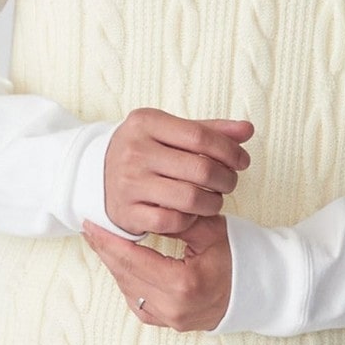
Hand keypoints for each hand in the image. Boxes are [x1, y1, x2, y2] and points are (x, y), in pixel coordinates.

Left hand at [82, 214, 231, 331]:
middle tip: (89, 228)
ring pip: (128, 290)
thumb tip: (144, 206)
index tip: (90, 223)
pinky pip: (139, 302)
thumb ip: (177, 219)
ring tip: (102, 242)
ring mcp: (172, 320)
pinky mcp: (172, 323)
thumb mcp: (211, 229)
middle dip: (105, 251)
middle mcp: (173, 308)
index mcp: (183, 285)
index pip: (132, 260)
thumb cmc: (240, 255)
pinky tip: (122, 263)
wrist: (262, 287)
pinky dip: (128, 281)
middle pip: (125, 275)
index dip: (108, 241)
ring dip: (114, 265)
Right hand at [103, 108, 253, 236]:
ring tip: (215, 200)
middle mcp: (134, 150)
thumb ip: (209, 130)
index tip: (242, 161)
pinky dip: (189, 220)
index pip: (201, 136)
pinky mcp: (126, 212)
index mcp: (145, 122)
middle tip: (230, 183)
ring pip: (190, 198)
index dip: (229, 150)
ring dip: (213, 203)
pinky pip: (171, 221)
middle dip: (226, 179)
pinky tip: (192, 214)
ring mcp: (128, 183)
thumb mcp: (171, 131)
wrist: (97, 174)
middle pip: (200, 169)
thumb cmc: (146, 149)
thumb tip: (247, 129)